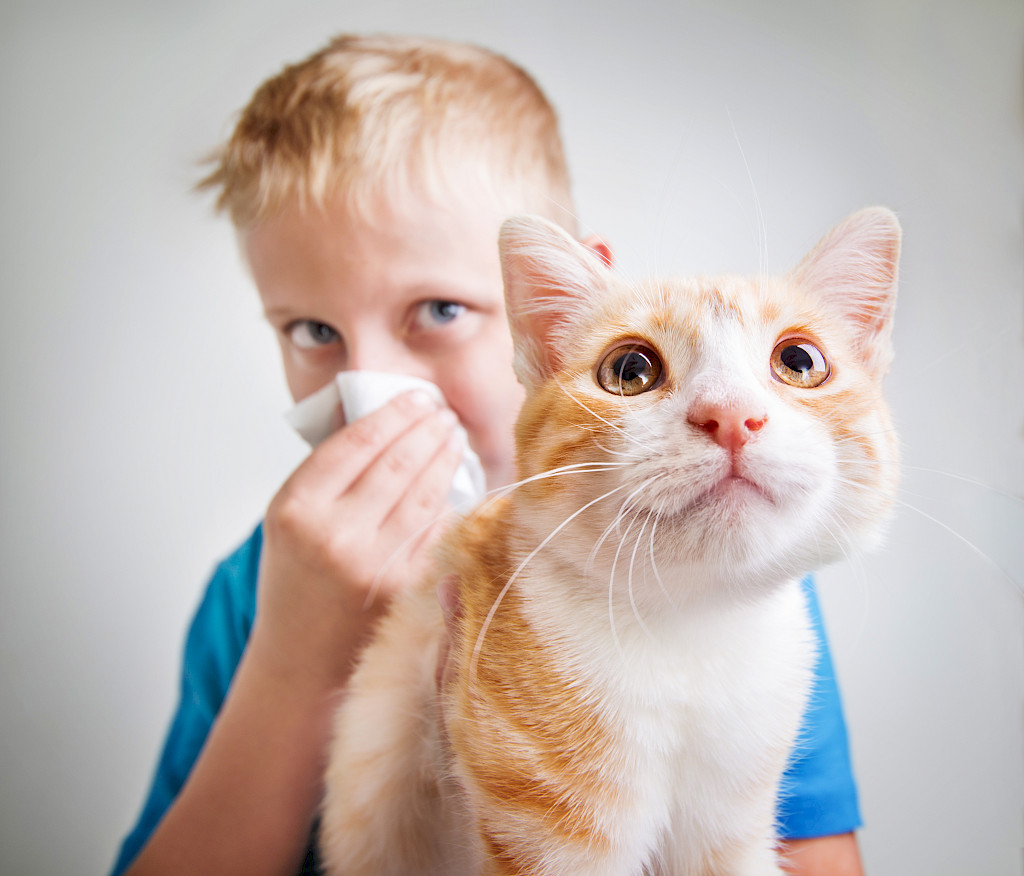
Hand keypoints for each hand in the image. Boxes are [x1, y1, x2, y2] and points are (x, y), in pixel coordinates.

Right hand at [251, 388, 463, 686]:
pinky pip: (435, 531)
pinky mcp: (403, 587)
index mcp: (297, 508)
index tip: (415, 398)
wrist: (299, 655)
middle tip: (442, 414)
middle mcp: (334, 534)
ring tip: (453, 439)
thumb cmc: (295, 578)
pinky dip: (447, 503)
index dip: (393, 414)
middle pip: (396, 463)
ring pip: (422, 494)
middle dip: (426, 430)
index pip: (357, 442)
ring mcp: (372, 564)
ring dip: (444, 460)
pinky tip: (455, 484)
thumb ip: (328, 473)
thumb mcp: (289, 518)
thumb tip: (385, 421)